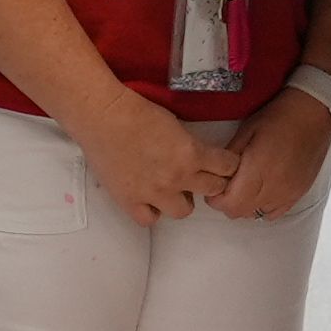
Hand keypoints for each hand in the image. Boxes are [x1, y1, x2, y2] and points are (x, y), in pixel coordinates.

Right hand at [81, 92, 232, 224]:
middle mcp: (177, 178)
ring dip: (183, 199)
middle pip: (212, 190)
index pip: (227, 167)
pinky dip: (152, 211)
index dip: (228, 164)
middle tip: (202, 176)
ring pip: (184, 211)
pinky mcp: (129, 201)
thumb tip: (198, 156)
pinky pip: (149, 219)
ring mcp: (153, 193)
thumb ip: (190, 145)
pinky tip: (149, 199)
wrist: (102, 116)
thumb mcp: (175, 123)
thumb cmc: (137, 110)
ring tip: (173, 188)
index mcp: (191, 154)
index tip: (224, 163)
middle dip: (212, 181)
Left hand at [210, 85, 330, 218]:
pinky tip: (262, 190)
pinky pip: (274, 213)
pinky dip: (263, 207)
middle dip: (227, 202)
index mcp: (258, 171)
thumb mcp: (246, 131)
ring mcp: (287, 194)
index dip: (216, 199)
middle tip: (226, 184)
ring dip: (245, 205)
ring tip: (245, 185)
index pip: (229, 204)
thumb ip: (229, 156)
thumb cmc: (280, 117)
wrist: (313, 113)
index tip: (213, 186)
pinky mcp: (298, 193)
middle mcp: (273, 188)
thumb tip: (216, 173)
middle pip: (240, 213)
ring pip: (255, 215)